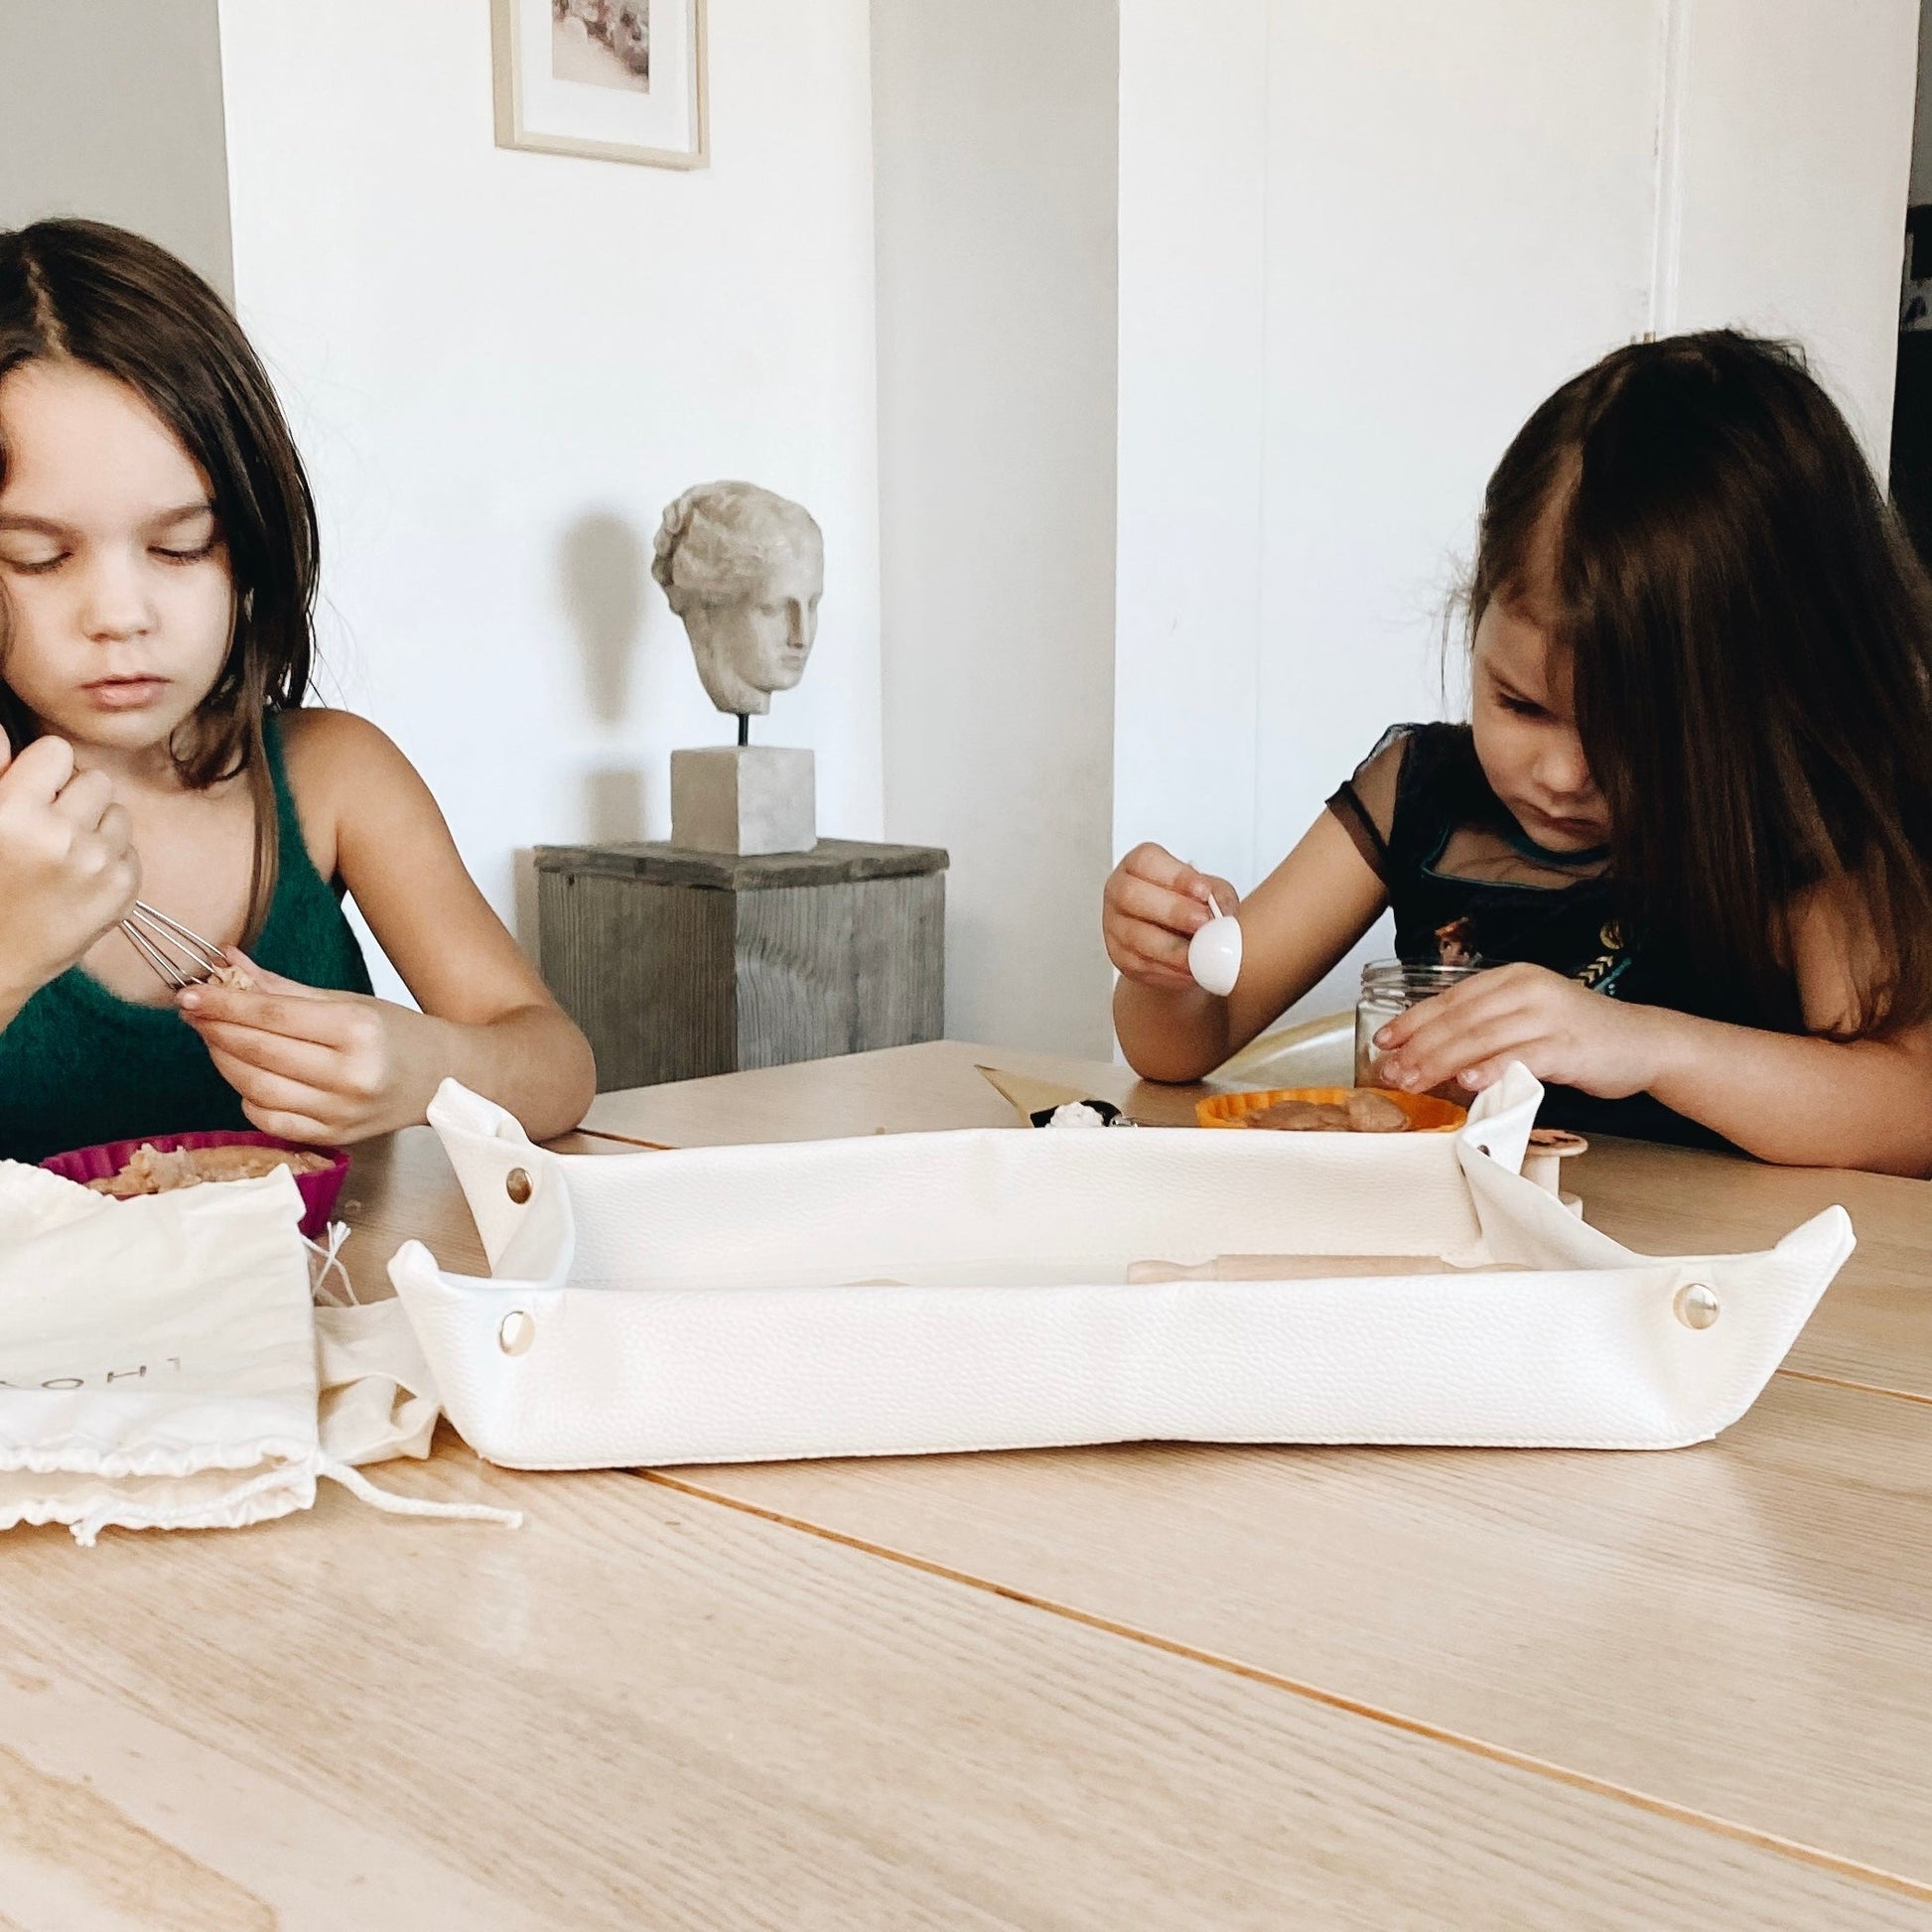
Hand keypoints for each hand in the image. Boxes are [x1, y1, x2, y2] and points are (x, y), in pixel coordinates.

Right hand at [0, 731, 138, 1003]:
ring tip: (62, 854)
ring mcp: (97, 865)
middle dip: (72, 797)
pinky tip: (77, 879)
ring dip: (95, 825)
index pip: (56, 752)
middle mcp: (60, 836)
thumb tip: (4, 733)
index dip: (42, 770)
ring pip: (118, 812)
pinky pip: (131, 849)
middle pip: (95, 779)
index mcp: (12, 813)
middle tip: (46, 826)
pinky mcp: (122, 892)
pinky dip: (109, 859)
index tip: (30, 793)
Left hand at [176, 953, 445, 1142]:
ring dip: (224, 1060)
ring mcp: (340, 1112)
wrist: (445, 1079)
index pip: (273, 1016)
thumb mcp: (348, 1002)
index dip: (224, 1004)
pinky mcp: (332, 1136)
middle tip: (194, 1010)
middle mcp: (350, 1076)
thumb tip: (227, 965)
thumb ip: (283, 989)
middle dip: (217, 1028)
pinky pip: (268, 1119)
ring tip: (215, 1038)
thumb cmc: (397, 1035)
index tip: (191, 993)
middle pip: (259, 1052)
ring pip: (256, 1088)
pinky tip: (246, 1074)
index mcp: (358, 1031)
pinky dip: (246, 1095)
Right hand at [1103, 843, 1239, 991]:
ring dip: (1172, 946)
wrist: (1179, 945)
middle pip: (1131, 895)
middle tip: (1203, 922)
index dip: (1175, 876)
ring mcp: (1114, 925)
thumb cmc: (1191, 909)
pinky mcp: (1119, 956)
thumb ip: (1217, 896)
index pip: (1146, 861)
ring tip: (1200, 953)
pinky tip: (1190, 969)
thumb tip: (1222, 912)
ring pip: (1135, 935)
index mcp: (1137, 866)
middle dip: (1172, 910)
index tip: (1203, 891)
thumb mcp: (1209, 893)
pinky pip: (1139, 964)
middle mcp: (1118, 891)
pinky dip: (1168, 969)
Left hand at [1371, 962, 1668, 1099]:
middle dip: (1419, 1047)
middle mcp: (1527, 989)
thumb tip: (1430, 1052)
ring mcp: (1549, 1016)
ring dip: (1442, 1062)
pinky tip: (1467, 1082)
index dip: (1413, 1021)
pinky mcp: (1568, 1046)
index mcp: (1512, 978)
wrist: (1643, 1042)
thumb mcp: (1526, 1018)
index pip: (1450, 999)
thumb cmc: (1578, 1035)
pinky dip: (1491, 1069)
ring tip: (1414, 1080)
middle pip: (1460, 1019)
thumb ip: (1486, 1027)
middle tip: (1392, 1071)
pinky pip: (1521, 1057)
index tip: (1383, 1042)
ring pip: (1482, 1037)